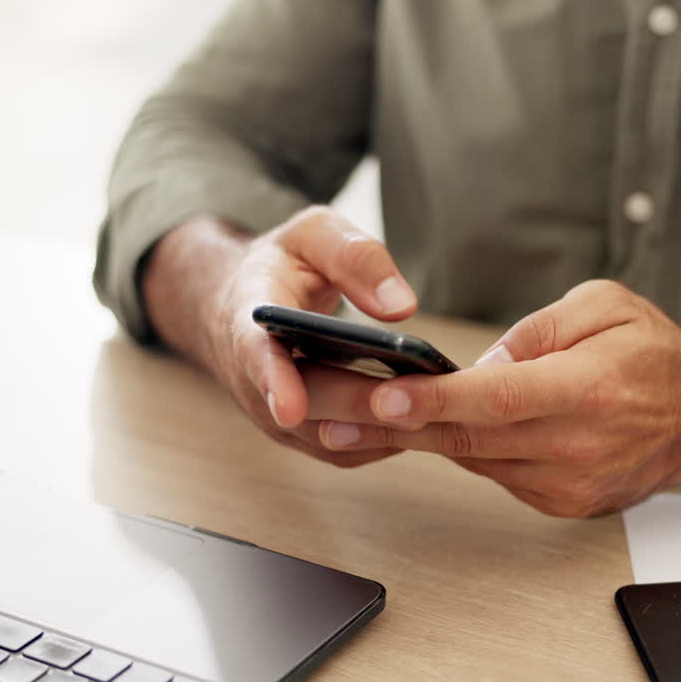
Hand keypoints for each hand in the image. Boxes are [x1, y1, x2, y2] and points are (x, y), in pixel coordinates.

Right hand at [143, 208, 418, 467]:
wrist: (249, 302)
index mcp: (249, 317)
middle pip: (306, 404)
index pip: (255, 354)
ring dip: (377, 428)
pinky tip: (425, 420)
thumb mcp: (315, 234)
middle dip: (357, 406)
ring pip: (328, 435)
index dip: (273, 383)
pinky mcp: (305, 432)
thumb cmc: (286, 263)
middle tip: (415, 405)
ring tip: (432, 411)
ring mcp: (276, 413)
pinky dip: (383, 438)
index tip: (289, 408)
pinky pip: (346, 447)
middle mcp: (253, 376)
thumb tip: (402, 307)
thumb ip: (356, 258)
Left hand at [316, 280, 680, 515]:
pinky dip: (456, 450)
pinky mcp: (561, 502)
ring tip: (343, 417)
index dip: (433, 400)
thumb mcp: (602, 305)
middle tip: (323, 407)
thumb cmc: (654, 350)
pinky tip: (411, 431)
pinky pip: (494, 473)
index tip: (380, 397)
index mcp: (588, 390)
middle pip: (466, 437)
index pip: (496, 400)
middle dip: (387, 423)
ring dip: (408, 439)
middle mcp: (575, 446)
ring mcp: (568, 483)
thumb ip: (535, 333)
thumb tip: (477, 364)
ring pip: (472, 459)